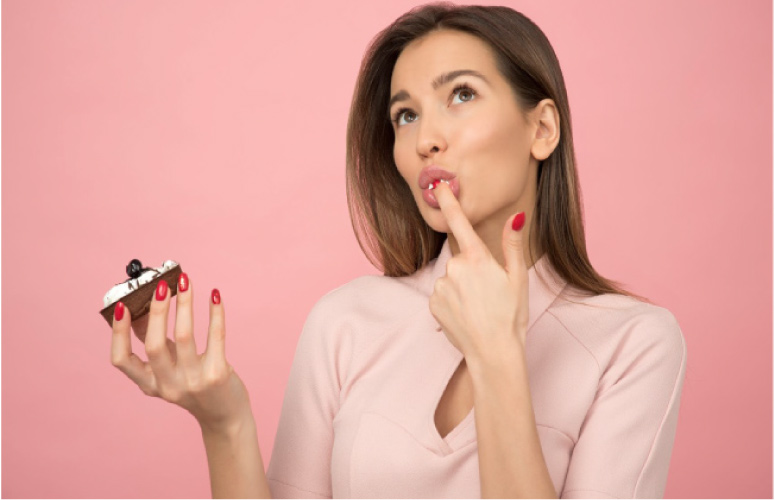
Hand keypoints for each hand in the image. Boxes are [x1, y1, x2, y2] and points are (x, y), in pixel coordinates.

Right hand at [110, 274, 252, 433]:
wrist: (225, 415)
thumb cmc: (195, 384)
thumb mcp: (170, 367)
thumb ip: (155, 341)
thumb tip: (142, 306)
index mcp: (149, 384)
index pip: (120, 360)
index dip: (118, 332)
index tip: (122, 305)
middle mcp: (168, 386)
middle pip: (154, 345)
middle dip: (156, 311)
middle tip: (161, 285)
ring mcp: (193, 382)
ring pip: (185, 337)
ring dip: (184, 304)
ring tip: (186, 281)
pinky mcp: (218, 375)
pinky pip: (215, 336)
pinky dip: (215, 313)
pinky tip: (214, 295)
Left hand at [429, 180, 529, 362]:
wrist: (493, 352)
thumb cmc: (511, 315)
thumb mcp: (518, 278)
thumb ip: (512, 245)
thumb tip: (517, 217)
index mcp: (478, 259)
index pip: (460, 223)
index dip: (448, 202)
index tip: (437, 184)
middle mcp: (455, 268)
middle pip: (460, 260)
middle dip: (471, 271)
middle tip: (488, 294)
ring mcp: (441, 286)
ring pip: (450, 279)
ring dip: (461, 289)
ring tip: (477, 308)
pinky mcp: (432, 303)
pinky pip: (442, 295)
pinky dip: (451, 302)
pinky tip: (465, 315)